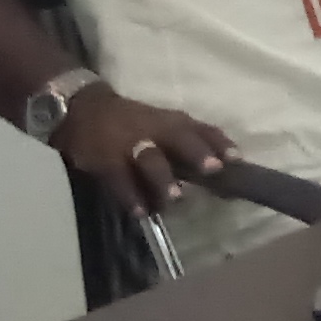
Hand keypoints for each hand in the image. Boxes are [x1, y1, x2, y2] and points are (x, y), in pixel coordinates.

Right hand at [55, 90, 236, 213]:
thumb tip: (226, 175)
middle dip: (196, 152)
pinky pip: (119, 179)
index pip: (200, 129)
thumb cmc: (133, 124)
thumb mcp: (163, 126)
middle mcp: (154, 129)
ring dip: (163, 178)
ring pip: (149, 158)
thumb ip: (191, 146)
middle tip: (213, 169)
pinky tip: (142, 212)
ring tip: (175, 198)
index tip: (237, 159)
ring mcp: (128, 144)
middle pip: (178, 136)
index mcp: (172, 122)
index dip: (219, 143)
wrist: (83, 109)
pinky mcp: (104, 159)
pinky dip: (131, 196)